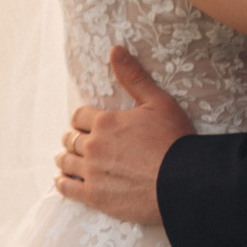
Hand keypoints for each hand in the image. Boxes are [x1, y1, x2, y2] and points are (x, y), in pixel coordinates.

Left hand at [54, 46, 192, 226]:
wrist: (183, 181)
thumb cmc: (175, 140)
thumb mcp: (158, 102)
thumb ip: (133, 77)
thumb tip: (115, 49)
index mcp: (106, 122)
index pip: (79, 116)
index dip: (82, 120)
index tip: (87, 125)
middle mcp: (94, 146)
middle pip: (70, 139)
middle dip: (74, 139)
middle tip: (78, 143)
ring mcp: (92, 172)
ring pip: (65, 162)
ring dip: (65, 159)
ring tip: (66, 160)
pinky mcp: (95, 197)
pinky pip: (67, 188)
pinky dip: (63, 183)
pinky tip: (63, 181)